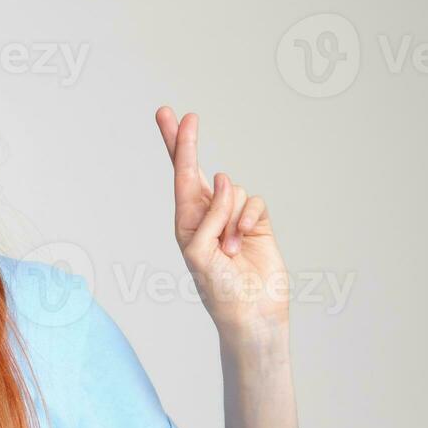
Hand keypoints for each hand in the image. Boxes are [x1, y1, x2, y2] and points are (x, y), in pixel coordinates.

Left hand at [156, 108, 289, 332]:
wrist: (251, 312)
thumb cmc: (218, 289)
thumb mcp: (199, 253)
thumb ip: (208, 215)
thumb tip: (225, 180)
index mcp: (186, 220)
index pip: (179, 176)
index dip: (176, 145)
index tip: (169, 116)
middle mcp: (207, 214)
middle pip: (197, 169)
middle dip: (187, 142)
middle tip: (184, 115)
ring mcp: (233, 216)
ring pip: (233, 189)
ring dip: (230, 218)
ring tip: (229, 250)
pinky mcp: (257, 222)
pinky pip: (253, 202)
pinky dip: (248, 219)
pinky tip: (245, 241)